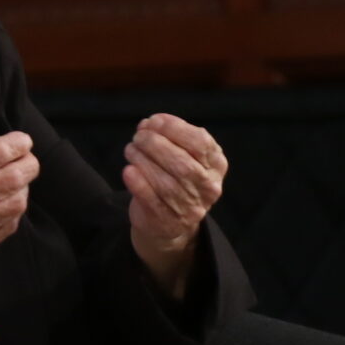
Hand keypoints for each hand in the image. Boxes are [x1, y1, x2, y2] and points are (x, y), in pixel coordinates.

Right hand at [0, 133, 37, 269]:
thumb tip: (6, 151)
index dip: (18, 144)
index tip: (23, 141)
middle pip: (13, 178)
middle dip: (28, 164)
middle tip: (27, 160)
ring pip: (17, 202)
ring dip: (23, 187)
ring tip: (17, 181)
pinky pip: (10, 224)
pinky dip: (14, 209)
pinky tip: (6, 202)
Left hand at [123, 113, 225, 292]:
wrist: (170, 224)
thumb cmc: (176, 179)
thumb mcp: (186, 156)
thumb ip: (172, 138)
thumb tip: (149, 123)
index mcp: (216, 166)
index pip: (201, 143)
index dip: (175, 128)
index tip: (154, 121)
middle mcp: (208, 188)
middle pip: (183, 164)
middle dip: (155, 144)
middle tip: (138, 136)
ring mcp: (190, 208)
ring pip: (166, 183)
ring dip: (143, 161)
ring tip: (131, 150)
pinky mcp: (168, 222)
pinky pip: (152, 201)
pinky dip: (138, 183)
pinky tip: (128, 170)